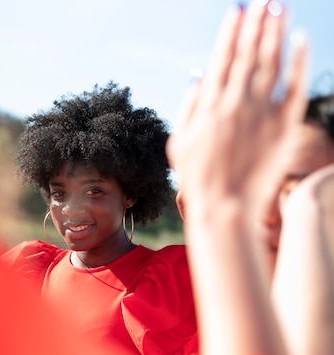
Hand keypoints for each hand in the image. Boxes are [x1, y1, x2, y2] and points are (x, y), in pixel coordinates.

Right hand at [167, 1, 307, 217]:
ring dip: (277, 33)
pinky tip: (302, 41)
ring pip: (272, 63)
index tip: (238, 9)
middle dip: (257, 23)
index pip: (222, 58)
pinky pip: (294, 88)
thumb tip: (197, 75)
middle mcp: (236, 103)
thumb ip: (188, 107)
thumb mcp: (179, 143)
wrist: (224, 208)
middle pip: (249, 54)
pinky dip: (298, 62)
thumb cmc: (197, 179)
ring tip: (281, 9)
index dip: (231, 32)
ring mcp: (261, 114)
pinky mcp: (283, 127)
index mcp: (209, 105)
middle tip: (265, 0)